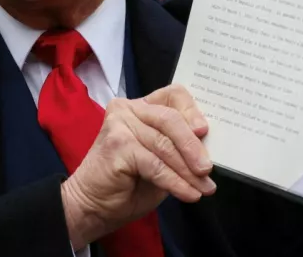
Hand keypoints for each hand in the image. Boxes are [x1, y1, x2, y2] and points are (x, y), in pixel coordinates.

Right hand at [60, 84, 215, 249]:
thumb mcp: (161, 160)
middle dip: (193, 147)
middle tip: (207, 168)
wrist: (92, 206)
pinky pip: (155, 164)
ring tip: (203, 188)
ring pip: (165, 145)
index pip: (173, 95)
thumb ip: (178, 147)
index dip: (192, 111)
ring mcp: (120, 125)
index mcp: (141, 107)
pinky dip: (175, 182)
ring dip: (188, 171)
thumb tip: (210, 149)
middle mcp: (128, 109)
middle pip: (171, 119)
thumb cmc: (128, 183)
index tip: (205, 131)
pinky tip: (188, 194)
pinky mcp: (117, 144)